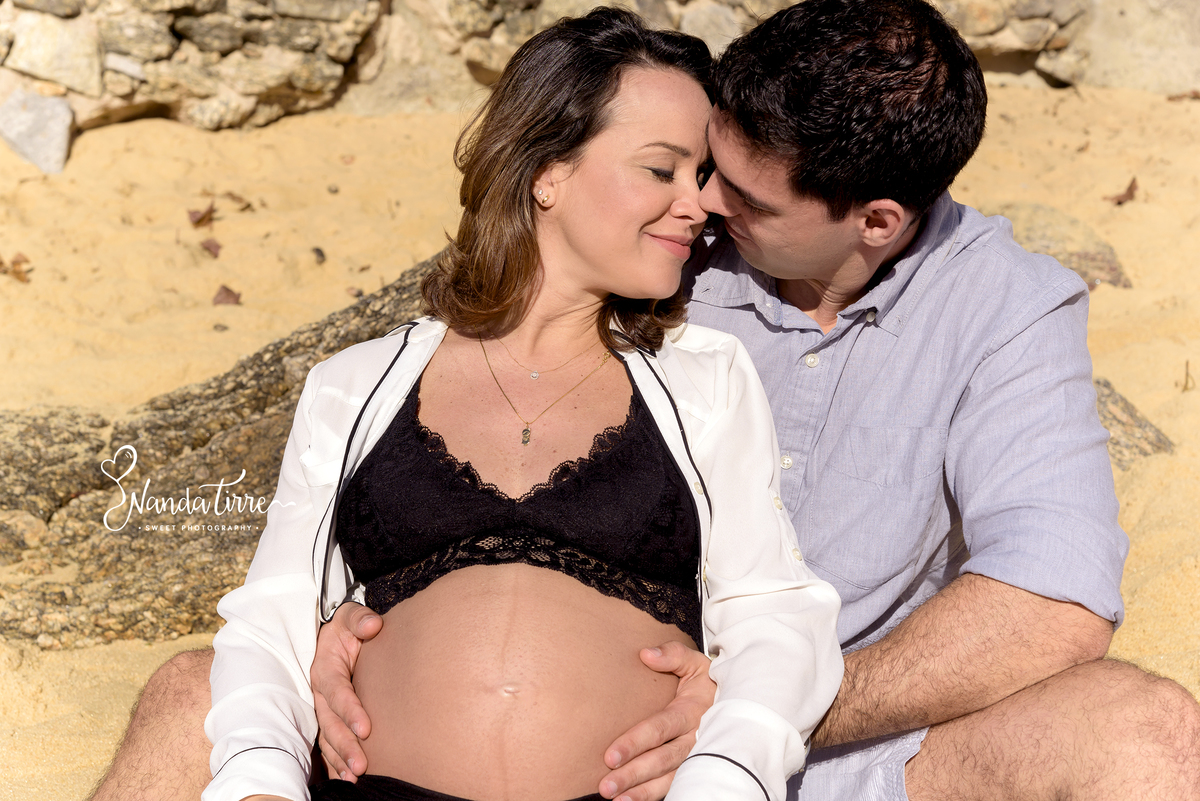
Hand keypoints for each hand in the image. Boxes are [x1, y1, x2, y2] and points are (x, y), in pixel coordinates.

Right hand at [310, 601, 382, 781]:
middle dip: (345, 745)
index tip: (366, 728)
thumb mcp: (351, 617)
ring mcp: (322, 708)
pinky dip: (336, 763)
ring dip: (339, 759)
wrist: (335, 636)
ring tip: (355, 778)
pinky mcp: (328, 718)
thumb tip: (373, 625)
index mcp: (325, 668)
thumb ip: (360, 619)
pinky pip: (328, 744)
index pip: (337, 691)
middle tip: (362, 766)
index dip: (350, 709)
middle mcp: (320, 692)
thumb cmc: (348, 628)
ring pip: (327, 738)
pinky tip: (346, 780)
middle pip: (330, 722)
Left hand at [598, 641, 714, 800]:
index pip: (660, 729)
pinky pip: (674, 786)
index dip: (635, 742)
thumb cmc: (707, 683)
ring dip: (641, 791)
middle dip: (633, 774)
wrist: (736, 702)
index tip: (610, 755)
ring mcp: (695, 757)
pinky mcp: (693, 769)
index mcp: (691, 712)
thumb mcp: (696, 663)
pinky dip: (652, 796)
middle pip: (661, 760)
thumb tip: (646, 654)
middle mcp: (694, 739)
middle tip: (605, 785)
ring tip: (615, 799)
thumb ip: (672, 655)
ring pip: (668, 779)